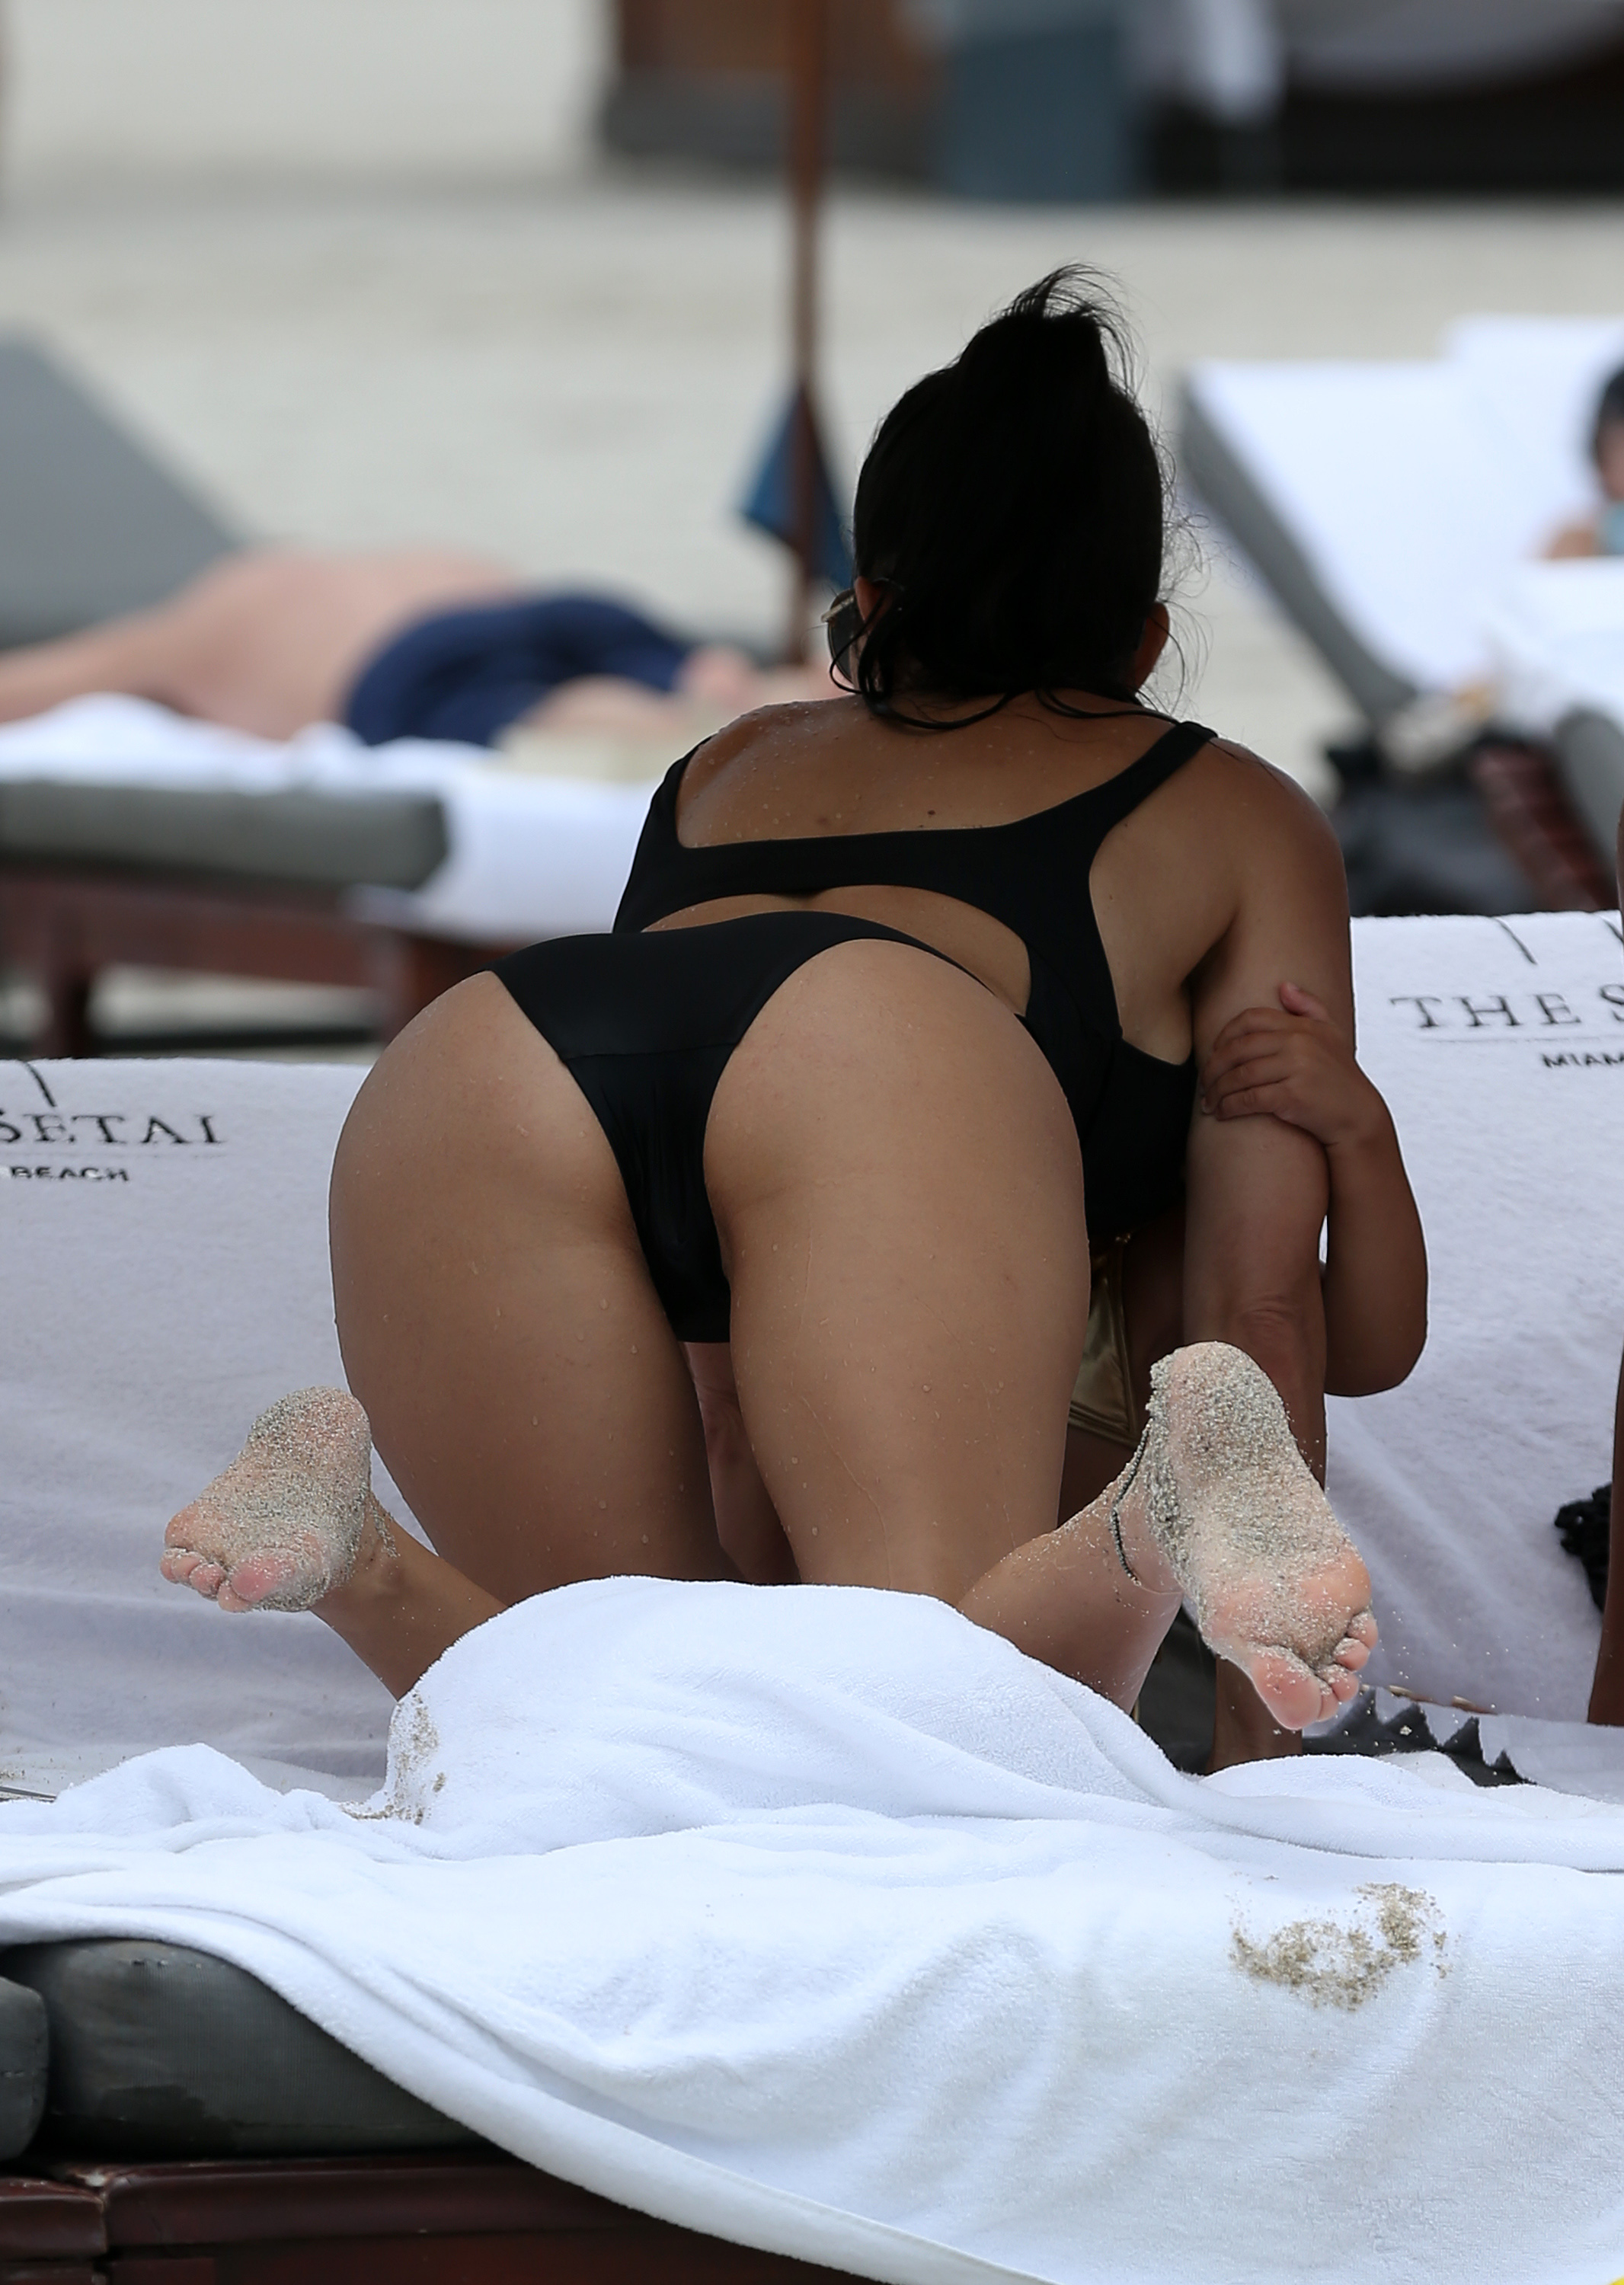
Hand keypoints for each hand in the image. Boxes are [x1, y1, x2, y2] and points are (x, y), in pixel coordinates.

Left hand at [1199, 983, 1384, 1153]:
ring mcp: (1295, 1069)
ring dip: (1217, 1091)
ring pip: (1239, 1076)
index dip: (1225, 1035)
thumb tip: (1284, 987)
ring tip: (1208, 1102)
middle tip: (1204, 1081)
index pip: (1250, 1019)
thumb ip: (1309, 1007)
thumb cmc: (1340, 1077)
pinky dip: (1229, 1106)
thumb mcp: (1331, 1034)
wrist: (1357, 1114)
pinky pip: (1248, 1099)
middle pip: (1238, 1049)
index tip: (1214, 1052)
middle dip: (1214, 1067)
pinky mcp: (1291, 1097)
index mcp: (1301, 1027)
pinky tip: (1221, 1112)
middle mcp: (1298, 1043)